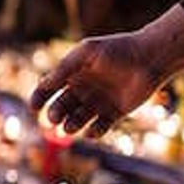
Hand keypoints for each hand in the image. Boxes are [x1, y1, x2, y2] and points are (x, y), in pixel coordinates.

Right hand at [30, 32, 161, 137]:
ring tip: (70, 127)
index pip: (48, 89)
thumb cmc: (116, 50)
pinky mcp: (114, 114)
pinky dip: (93, 133)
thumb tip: (45, 85)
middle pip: (60, 108)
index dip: (38, 98)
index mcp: (72, 75)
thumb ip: (65, 68)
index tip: (34, 106)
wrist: (150, 58)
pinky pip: (99, 128)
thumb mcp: (86, 53)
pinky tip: (92, 131)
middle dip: (55, 114)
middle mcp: (82, 90)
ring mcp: (97, 103)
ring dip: (70, 126)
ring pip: (77, 120)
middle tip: (54, 118)